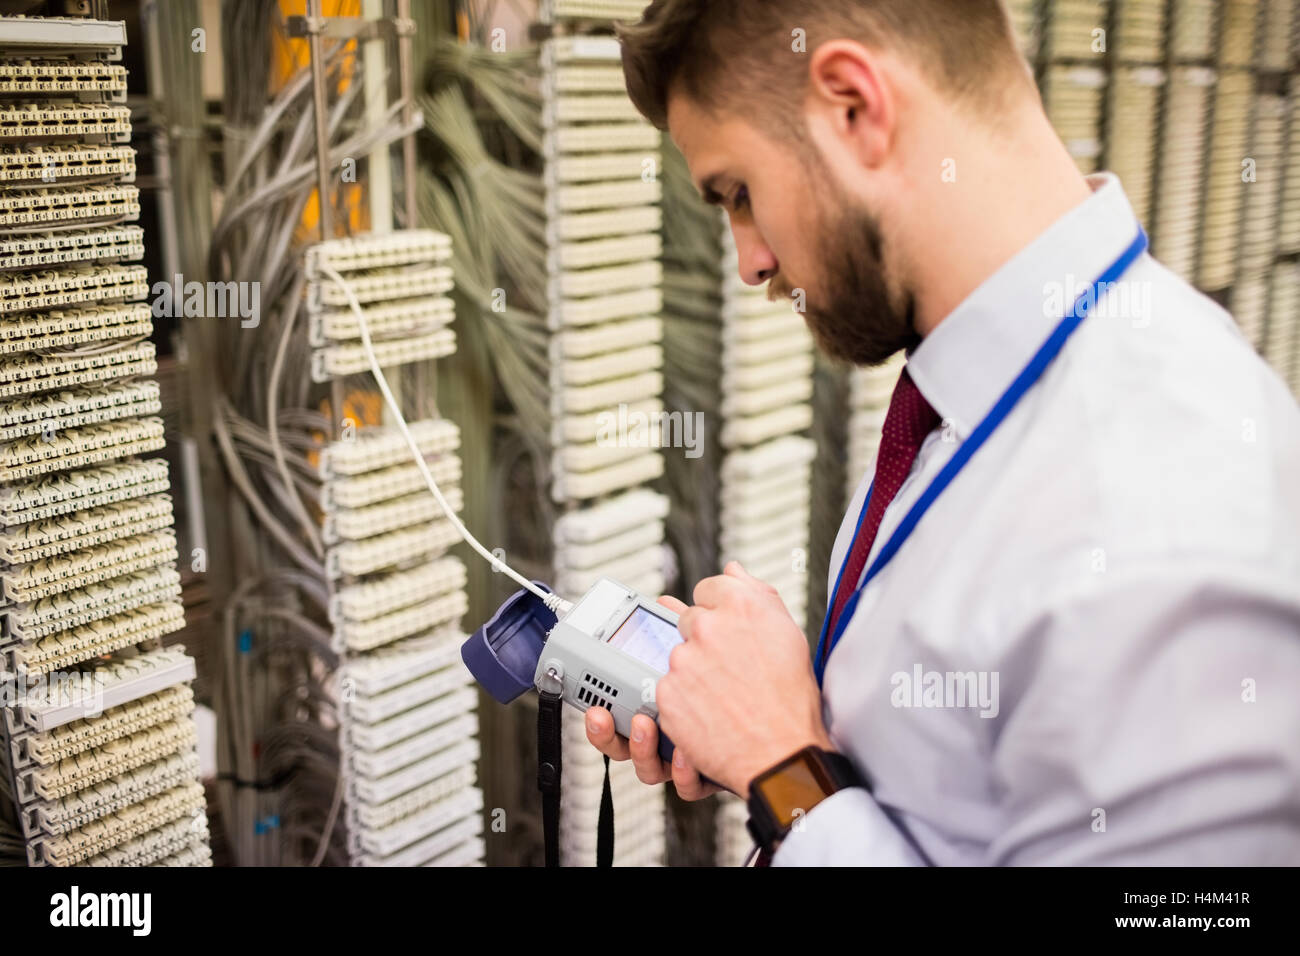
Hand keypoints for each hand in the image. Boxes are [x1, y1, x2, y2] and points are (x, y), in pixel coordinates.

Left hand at [587, 562, 832, 796]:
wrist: (783, 752)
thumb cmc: (791, 695)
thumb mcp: (785, 632)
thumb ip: (755, 591)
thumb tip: (732, 568)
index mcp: (739, 604)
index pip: (708, 588)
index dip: (717, 611)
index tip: (726, 631)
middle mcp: (707, 626)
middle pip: (687, 620)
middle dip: (702, 641)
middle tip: (726, 670)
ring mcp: (682, 660)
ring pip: (676, 656)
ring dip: (692, 673)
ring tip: (721, 698)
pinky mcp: (665, 693)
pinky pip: (666, 690)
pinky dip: (682, 702)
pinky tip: (708, 713)